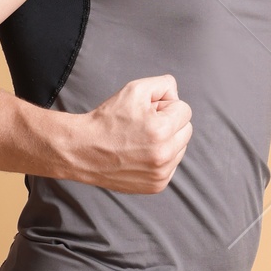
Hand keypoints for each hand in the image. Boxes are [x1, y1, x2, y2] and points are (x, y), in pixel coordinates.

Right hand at [64, 74, 192, 191]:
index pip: (185, 110)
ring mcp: (160, 174)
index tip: (148, 111)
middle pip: (186, 130)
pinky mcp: (156, 186)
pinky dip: (161, 159)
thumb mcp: (134, 89)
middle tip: (144, 124)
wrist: (83, 150)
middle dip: (169, 123)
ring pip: (180, 149)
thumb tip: (177, 95)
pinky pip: (171, 166)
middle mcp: (163, 155)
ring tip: (141, 140)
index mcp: (161, 131)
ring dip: (167, 142)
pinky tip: (141, 155)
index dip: (166, 106)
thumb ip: (164, 84)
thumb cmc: (107, 119)